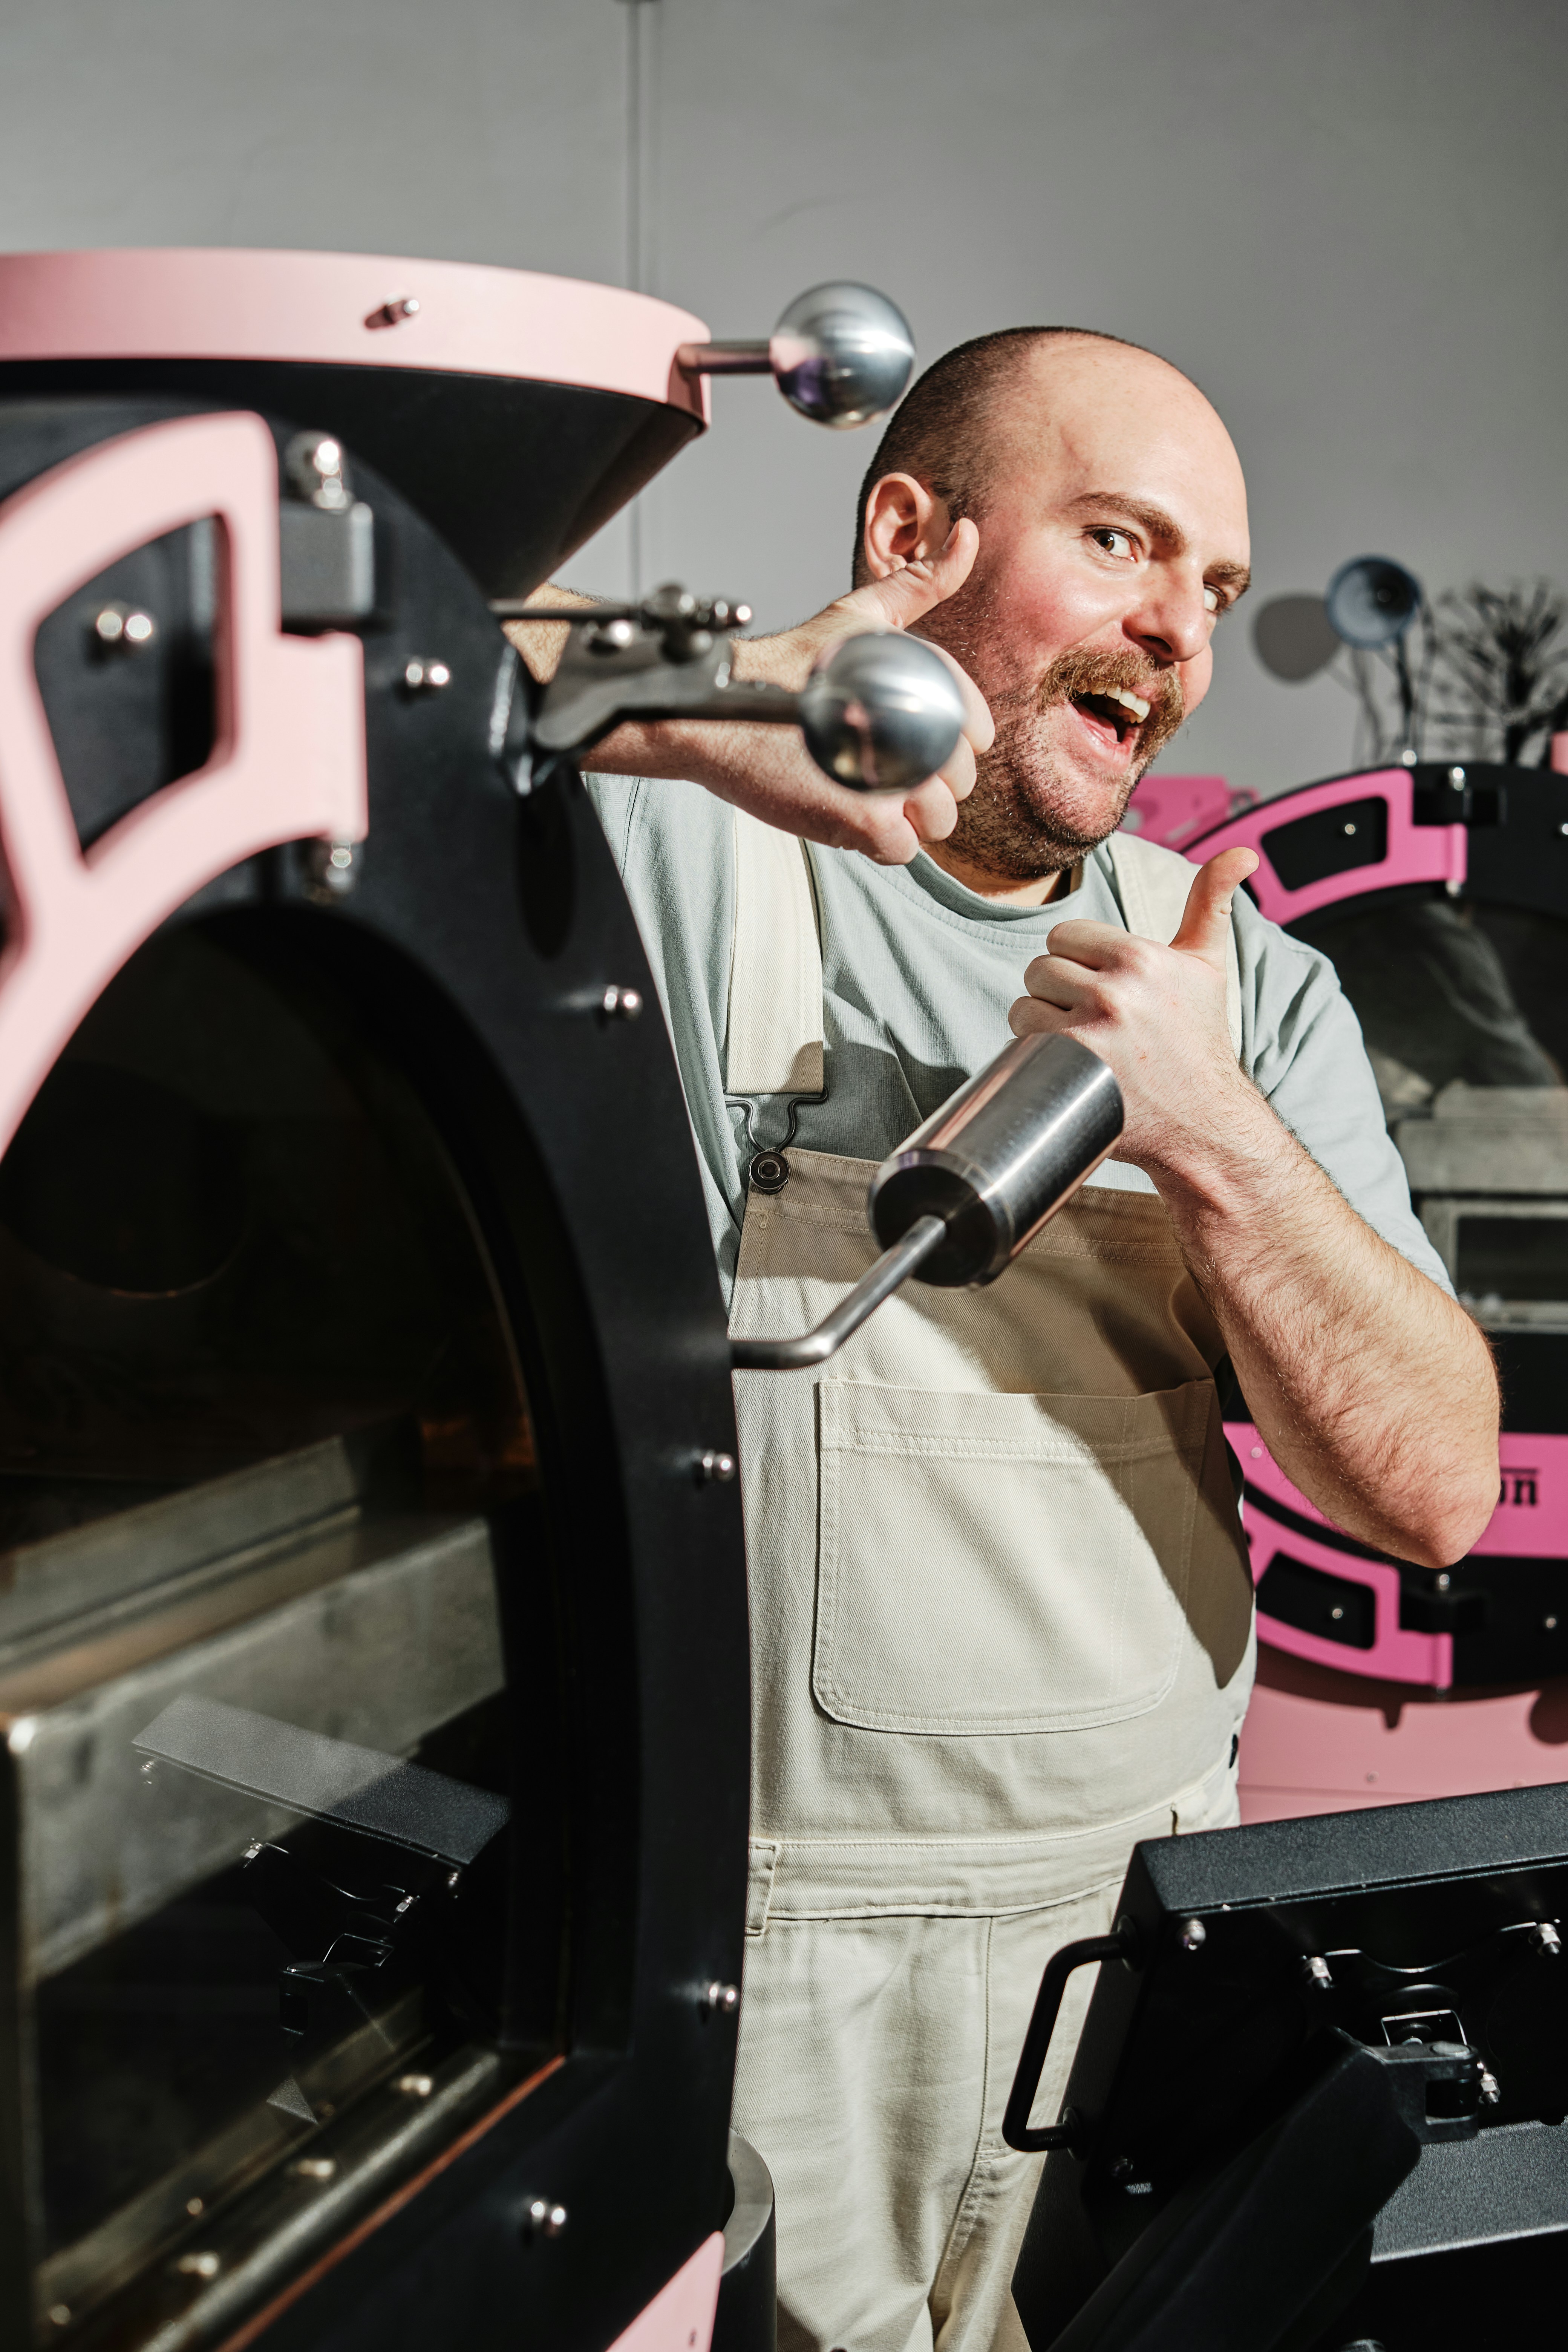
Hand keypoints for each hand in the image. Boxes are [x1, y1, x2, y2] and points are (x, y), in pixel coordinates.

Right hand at [726, 518, 992, 862]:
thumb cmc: (790, 667)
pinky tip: (852, 813)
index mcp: (922, 680)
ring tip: (869, 793)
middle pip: (959, 781)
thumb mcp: (860, 613)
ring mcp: (891, 781)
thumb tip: (968, 535)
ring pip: (937, 822)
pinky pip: (901, 850)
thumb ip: (919, 582)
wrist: (720, 713)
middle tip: (880, 767)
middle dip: (928, 781)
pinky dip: (881, 840)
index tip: (912, 737)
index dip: (951, 740)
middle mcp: (914, 731)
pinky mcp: (863, 823)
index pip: (976, 727)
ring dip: (909, 816)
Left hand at [1008, 848, 1261, 1179]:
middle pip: (1041, 967)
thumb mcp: (1208, 966)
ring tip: (1079, 1042)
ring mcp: (1092, 1030)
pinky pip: (1020, 1035)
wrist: (1204, 1122)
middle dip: (1058, 991)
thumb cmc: (1198, 1040)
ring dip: (1040, 1020)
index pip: (1065, 935)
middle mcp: (1118, 990)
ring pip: (1025, 1001)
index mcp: (1143, 957)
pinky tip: (1063, 1061)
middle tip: (1091, 1019)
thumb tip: (1241, 853)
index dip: (1077, 961)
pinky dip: (1029, 1047)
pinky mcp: (1072, 1066)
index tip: (1102, 987)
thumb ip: (1211, 902)